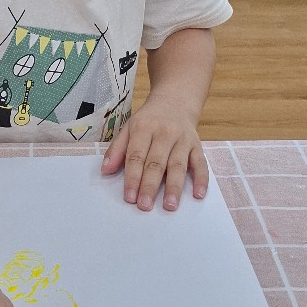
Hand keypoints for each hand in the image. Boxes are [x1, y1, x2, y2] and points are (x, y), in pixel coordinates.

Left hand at [101, 97, 208, 212]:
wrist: (175, 100)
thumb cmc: (149, 120)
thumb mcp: (129, 127)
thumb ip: (117, 149)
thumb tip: (105, 170)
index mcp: (143, 128)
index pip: (136, 156)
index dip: (132, 177)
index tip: (129, 197)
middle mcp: (164, 133)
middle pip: (156, 162)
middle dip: (150, 185)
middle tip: (145, 206)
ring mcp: (182, 139)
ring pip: (178, 165)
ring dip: (174, 186)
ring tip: (169, 205)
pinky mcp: (197, 145)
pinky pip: (200, 163)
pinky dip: (201, 179)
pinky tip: (198, 194)